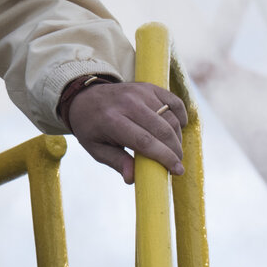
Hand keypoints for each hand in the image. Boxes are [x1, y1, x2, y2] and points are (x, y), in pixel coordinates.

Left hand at [66, 80, 186, 183]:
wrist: (85, 97)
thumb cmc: (91, 128)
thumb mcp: (96, 149)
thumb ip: (116, 162)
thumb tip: (132, 178)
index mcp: (112, 121)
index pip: (145, 141)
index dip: (164, 157)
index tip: (177, 170)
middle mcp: (128, 103)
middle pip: (162, 130)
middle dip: (175, 150)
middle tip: (176, 164)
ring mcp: (140, 92)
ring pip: (170, 117)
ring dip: (177, 137)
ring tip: (173, 150)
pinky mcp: (149, 87)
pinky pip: (174, 102)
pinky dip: (180, 116)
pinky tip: (178, 128)